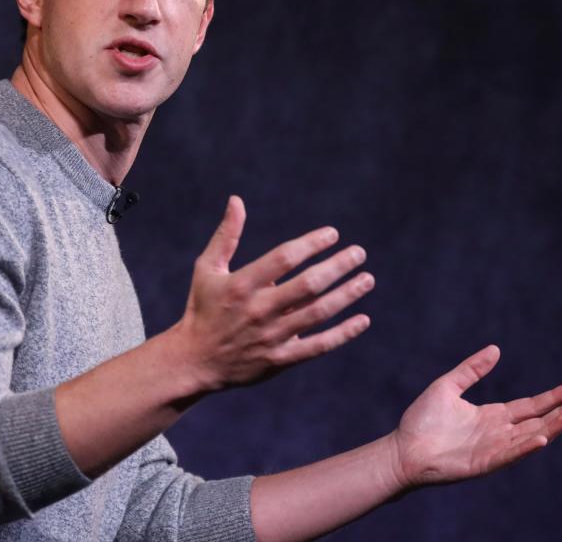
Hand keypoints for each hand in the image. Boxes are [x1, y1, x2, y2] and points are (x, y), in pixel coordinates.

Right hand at [173, 195, 373, 390]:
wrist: (194, 360)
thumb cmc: (202, 308)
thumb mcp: (207, 269)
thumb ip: (226, 235)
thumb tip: (237, 200)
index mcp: (242, 285)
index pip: (284, 258)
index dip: (312, 243)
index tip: (332, 234)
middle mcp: (259, 309)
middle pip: (308, 284)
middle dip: (338, 266)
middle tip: (359, 253)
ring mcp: (271, 336)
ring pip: (318, 313)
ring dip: (347, 295)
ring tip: (367, 279)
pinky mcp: (280, 359)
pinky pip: (318, 346)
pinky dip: (343, 334)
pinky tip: (363, 319)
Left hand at [391, 345, 561, 487]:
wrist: (403, 449)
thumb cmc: (421, 421)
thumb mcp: (448, 386)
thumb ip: (471, 370)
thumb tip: (496, 349)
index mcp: (491, 415)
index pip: (529, 405)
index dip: (551, 397)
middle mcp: (498, 432)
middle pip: (537, 420)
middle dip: (560, 411)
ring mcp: (493, 448)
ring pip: (530, 437)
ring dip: (551, 427)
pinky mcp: (484, 462)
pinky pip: (510, 454)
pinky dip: (526, 446)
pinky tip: (541, 437)